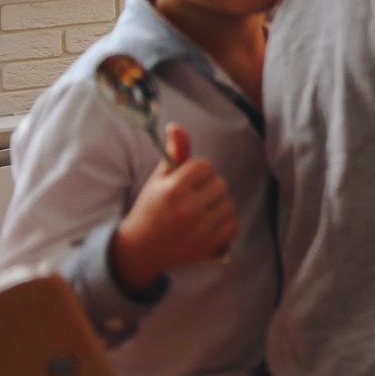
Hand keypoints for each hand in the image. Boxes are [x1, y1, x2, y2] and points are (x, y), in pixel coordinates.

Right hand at [111, 123, 236, 295]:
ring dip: (218, 205)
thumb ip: (174, 152)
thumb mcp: (158, 179)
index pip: (205, 166)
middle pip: (221, 183)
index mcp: (174, 190)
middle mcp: (188, 209)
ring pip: (229, 203)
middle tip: (192, 199)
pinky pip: (233, 223)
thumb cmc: (151, 208)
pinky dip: (224, 223)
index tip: (185, 183)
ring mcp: (200, 229)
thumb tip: (176, 126)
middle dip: (209, 188)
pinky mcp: (210, 246)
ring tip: (199, 212)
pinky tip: (207, 225)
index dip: (197, 173)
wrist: (141, 250)